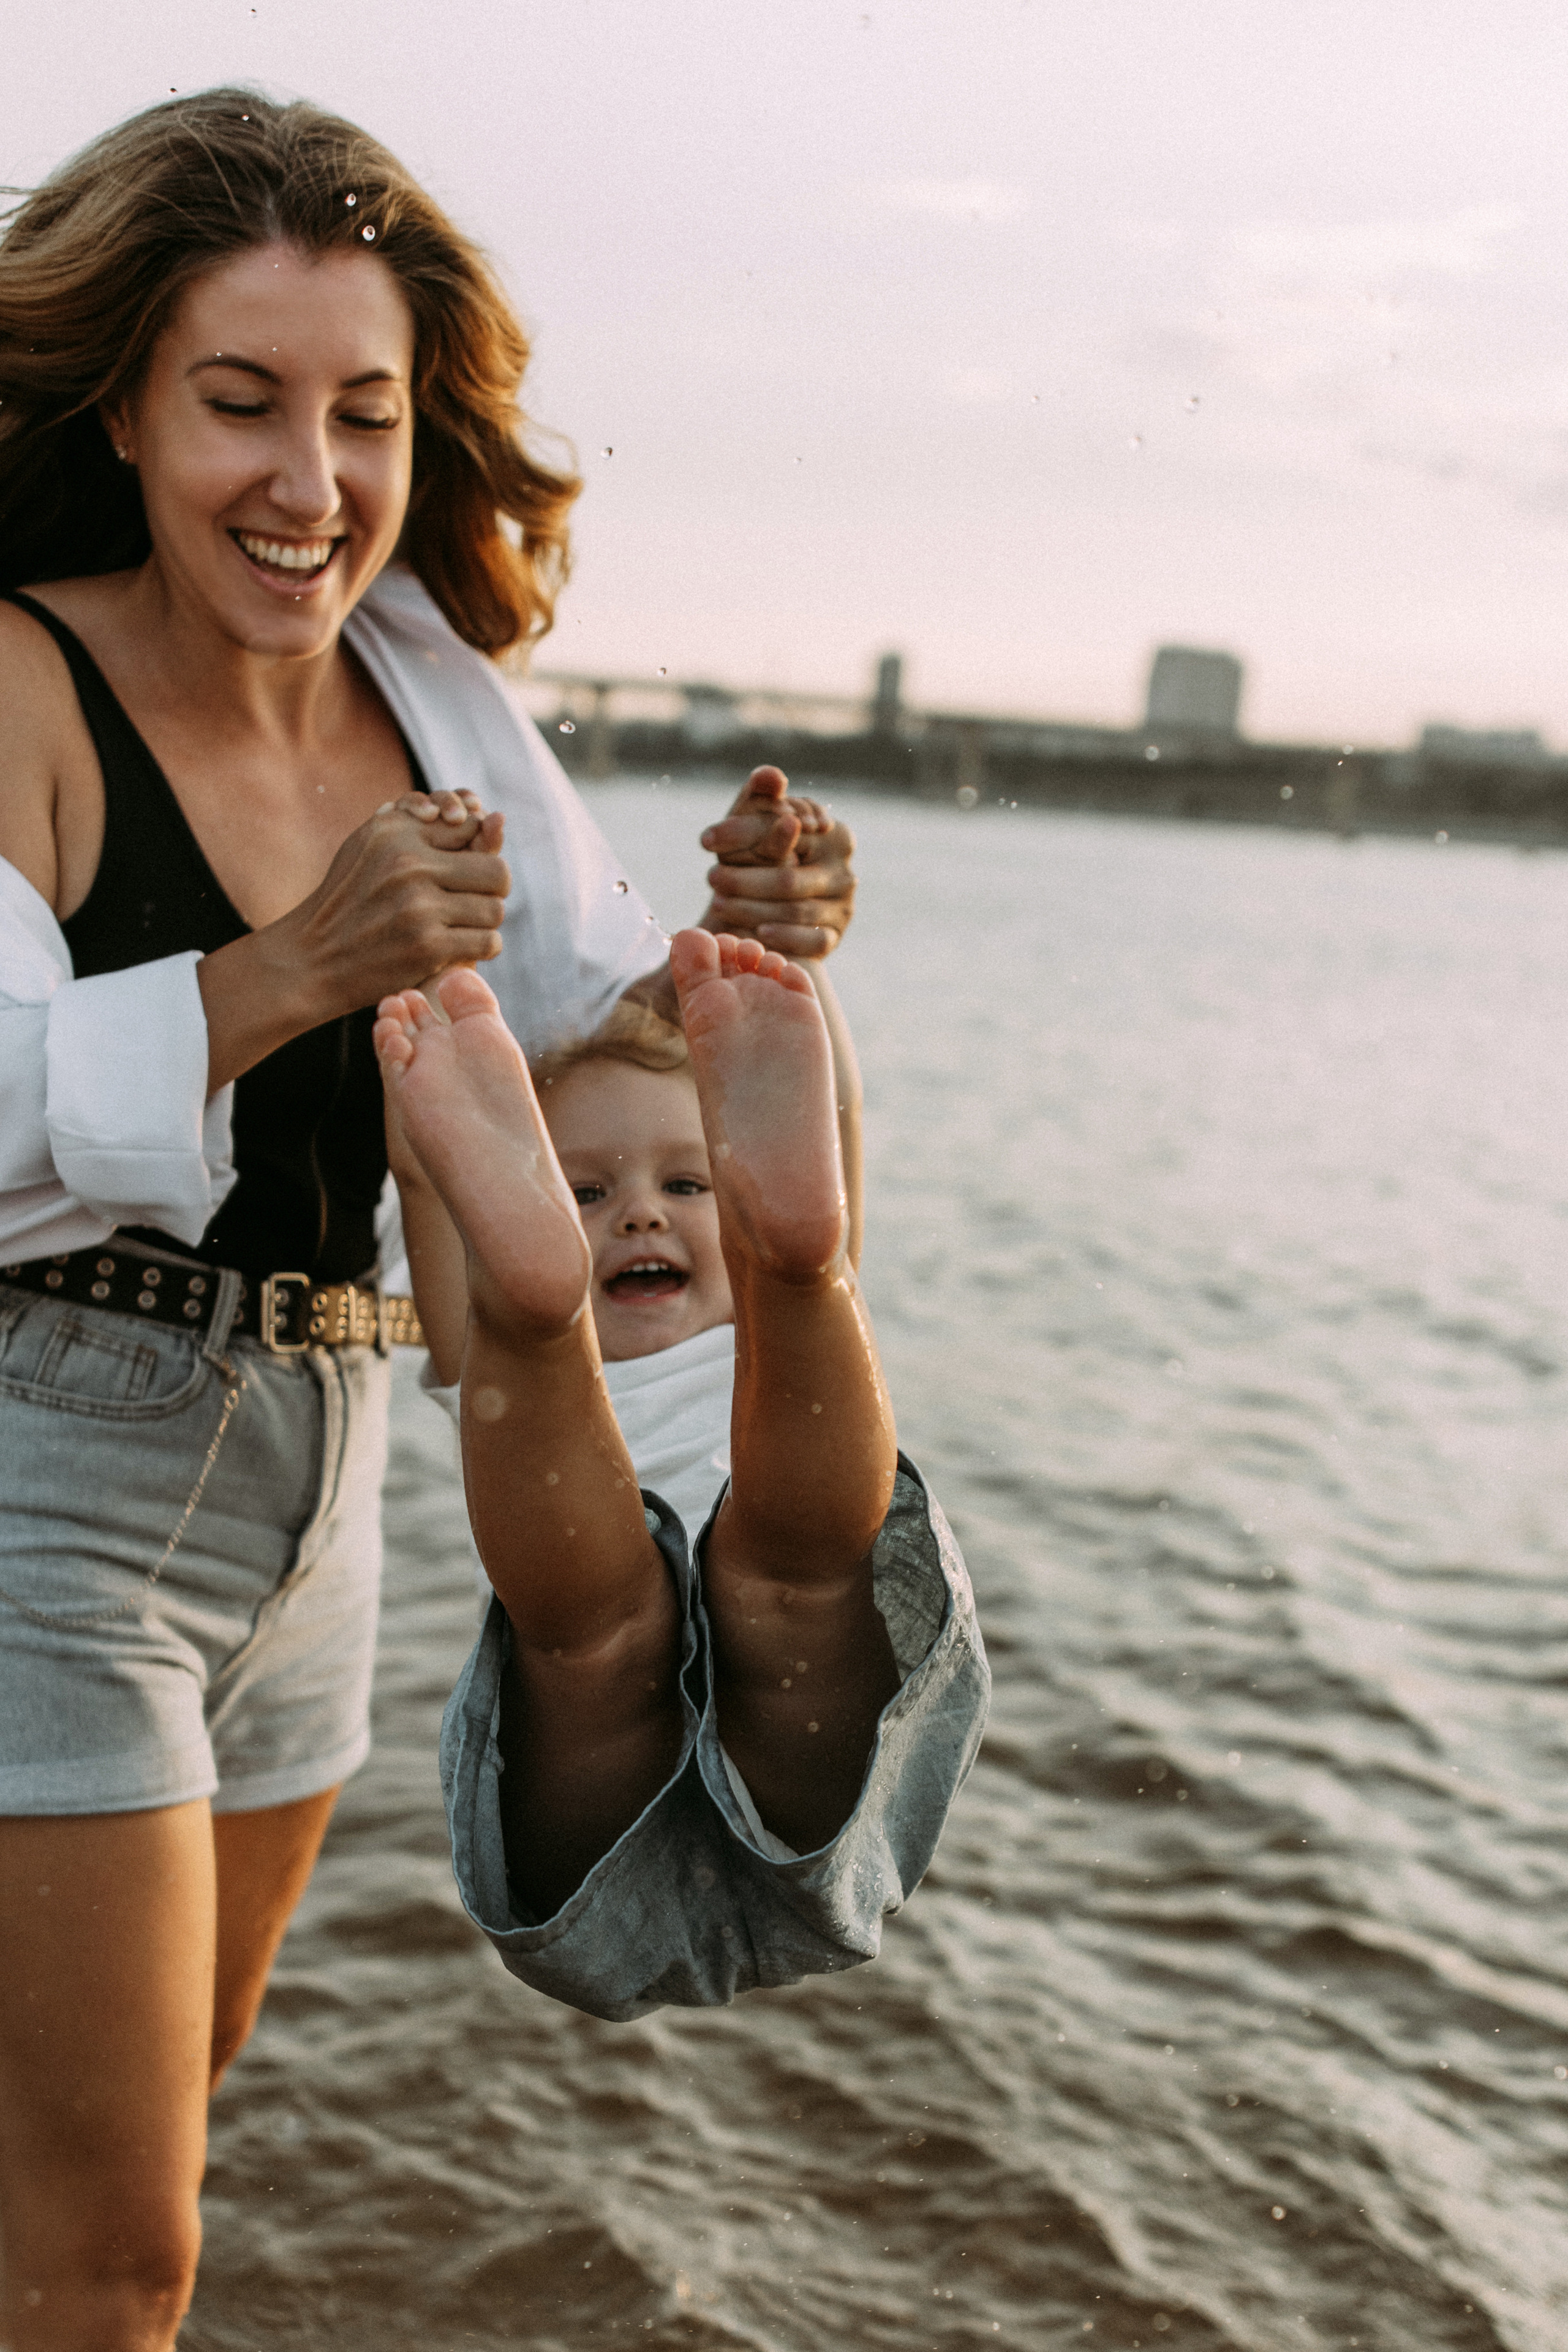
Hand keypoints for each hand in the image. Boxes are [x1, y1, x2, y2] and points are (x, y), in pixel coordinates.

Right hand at [280, 791, 510, 1022]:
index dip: (478, 848)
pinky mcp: (428, 947)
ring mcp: (419, 907)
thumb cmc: (346, 901)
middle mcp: (408, 863)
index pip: (472, 827)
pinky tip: (463, 947)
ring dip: (485, 921)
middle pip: (496, 870)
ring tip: (464, 925)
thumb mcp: (368, 847)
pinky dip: (482, 947)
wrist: (311, 959)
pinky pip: (488, 942)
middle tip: (477, 900)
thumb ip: (418, 826)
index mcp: (395, 831)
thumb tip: (487, 814)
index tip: (467, 868)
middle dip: (492, 888)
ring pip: (495, 909)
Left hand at [698, 767, 855, 959]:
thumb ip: (761, 794)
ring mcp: (843, 906)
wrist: (764, 902)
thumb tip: (771, 776)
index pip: (788, 834)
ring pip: (796, 911)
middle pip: (789, 879)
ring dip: (753, 909)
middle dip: (745, 881)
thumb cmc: (759, 852)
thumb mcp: (755, 820)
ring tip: (719, 903)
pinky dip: (784, 936)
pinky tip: (758, 931)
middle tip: (710, 879)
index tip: (707, 840)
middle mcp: (844, 870)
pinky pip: (812, 940)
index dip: (745, 835)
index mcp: (834, 834)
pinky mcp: (834, 936)